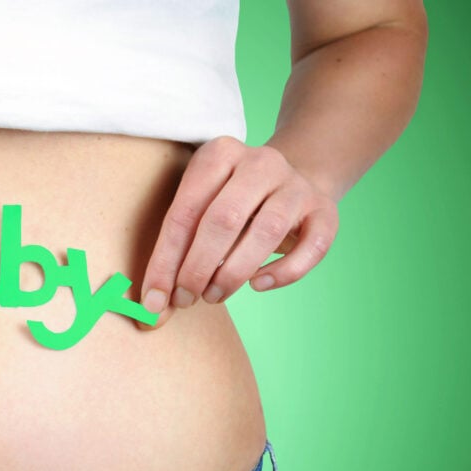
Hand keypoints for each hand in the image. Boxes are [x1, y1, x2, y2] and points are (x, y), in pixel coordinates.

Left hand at [136, 136, 338, 328]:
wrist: (295, 179)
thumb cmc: (231, 203)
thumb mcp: (200, 210)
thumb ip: (175, 253)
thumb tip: (153, 308)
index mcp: (219, 154)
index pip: (184, 212)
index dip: (165, 261)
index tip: (153, 300)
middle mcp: (261, 162)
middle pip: (223, 219)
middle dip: (197, 268)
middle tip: (184, 299)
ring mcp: (296, 185)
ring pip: (266, 231)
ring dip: (233, 273)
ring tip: (213, 296)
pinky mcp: (325, 210)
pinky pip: (311, 248)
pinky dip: (283, 273)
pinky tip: (258, 285)